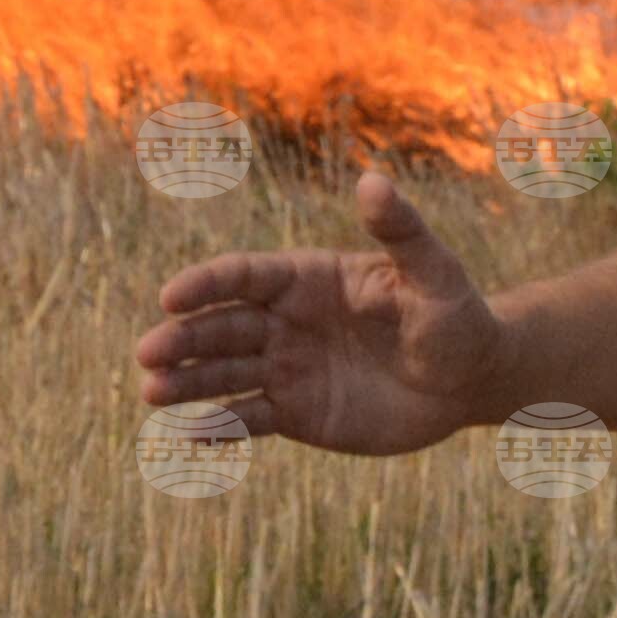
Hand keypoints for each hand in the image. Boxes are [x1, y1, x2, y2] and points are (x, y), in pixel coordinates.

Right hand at [129, 168, 520, 455]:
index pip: (245, 276)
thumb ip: (400, 231)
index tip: (172, 297)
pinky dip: (220, 427)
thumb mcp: (433, 272)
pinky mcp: (297, 413)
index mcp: (307, 278)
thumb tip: (371, 182)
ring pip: (225, 373)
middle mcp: (287, 321)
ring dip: (188, 383)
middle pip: (223, 326)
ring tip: (152, 394)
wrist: (468, 380)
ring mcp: (288, 368)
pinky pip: (249, 419)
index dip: (206, 284)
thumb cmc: (454, 315)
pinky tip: (189, 435)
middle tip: (148, 354)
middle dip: (183, 338)